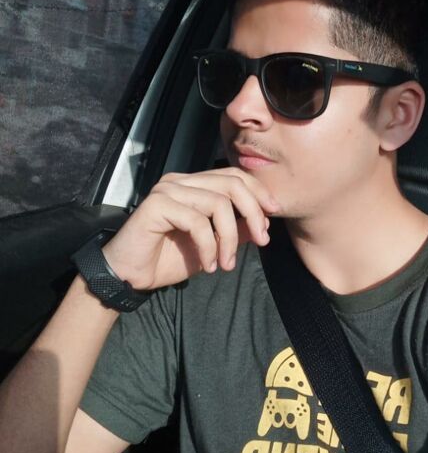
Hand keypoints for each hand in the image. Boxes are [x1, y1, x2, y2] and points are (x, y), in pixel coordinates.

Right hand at [101, 168, 280, 289]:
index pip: (234, 176)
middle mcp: (180, 181)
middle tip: (262, 240)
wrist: (130, 276)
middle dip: (253, 212)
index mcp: (193, 185)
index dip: (258, 193)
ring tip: (226, 264)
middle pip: (231, 183)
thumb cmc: (167, 259)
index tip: (273, 216)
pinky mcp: (156, 205)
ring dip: (229, 238)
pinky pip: (197, 221)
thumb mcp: (212, 245)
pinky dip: (209, 246)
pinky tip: (207, 265)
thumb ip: (234, 231)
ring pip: (218, 203)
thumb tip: (262, 223)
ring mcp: (167, 190)